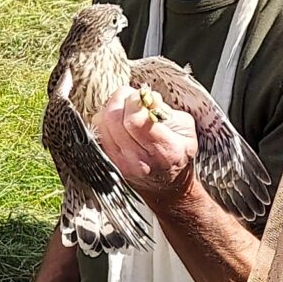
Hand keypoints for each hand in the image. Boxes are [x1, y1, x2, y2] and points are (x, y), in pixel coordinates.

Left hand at [91, 89, 196, 203]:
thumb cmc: (178, 152)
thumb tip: (146, 96)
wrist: (167, 185)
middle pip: (113, 119)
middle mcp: (139, 160)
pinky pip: (97, 133)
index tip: (141, 96)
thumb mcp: (185, 129)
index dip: (134, 101)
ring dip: (110, 108)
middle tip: (130, 96)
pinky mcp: (109, 162)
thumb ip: (166, 110)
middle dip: (120, 99)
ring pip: (101, 124)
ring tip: (125, 108)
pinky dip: (104, 120)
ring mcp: (121, 163)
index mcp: (164, 150)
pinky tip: (118, 121)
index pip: (135, 120)